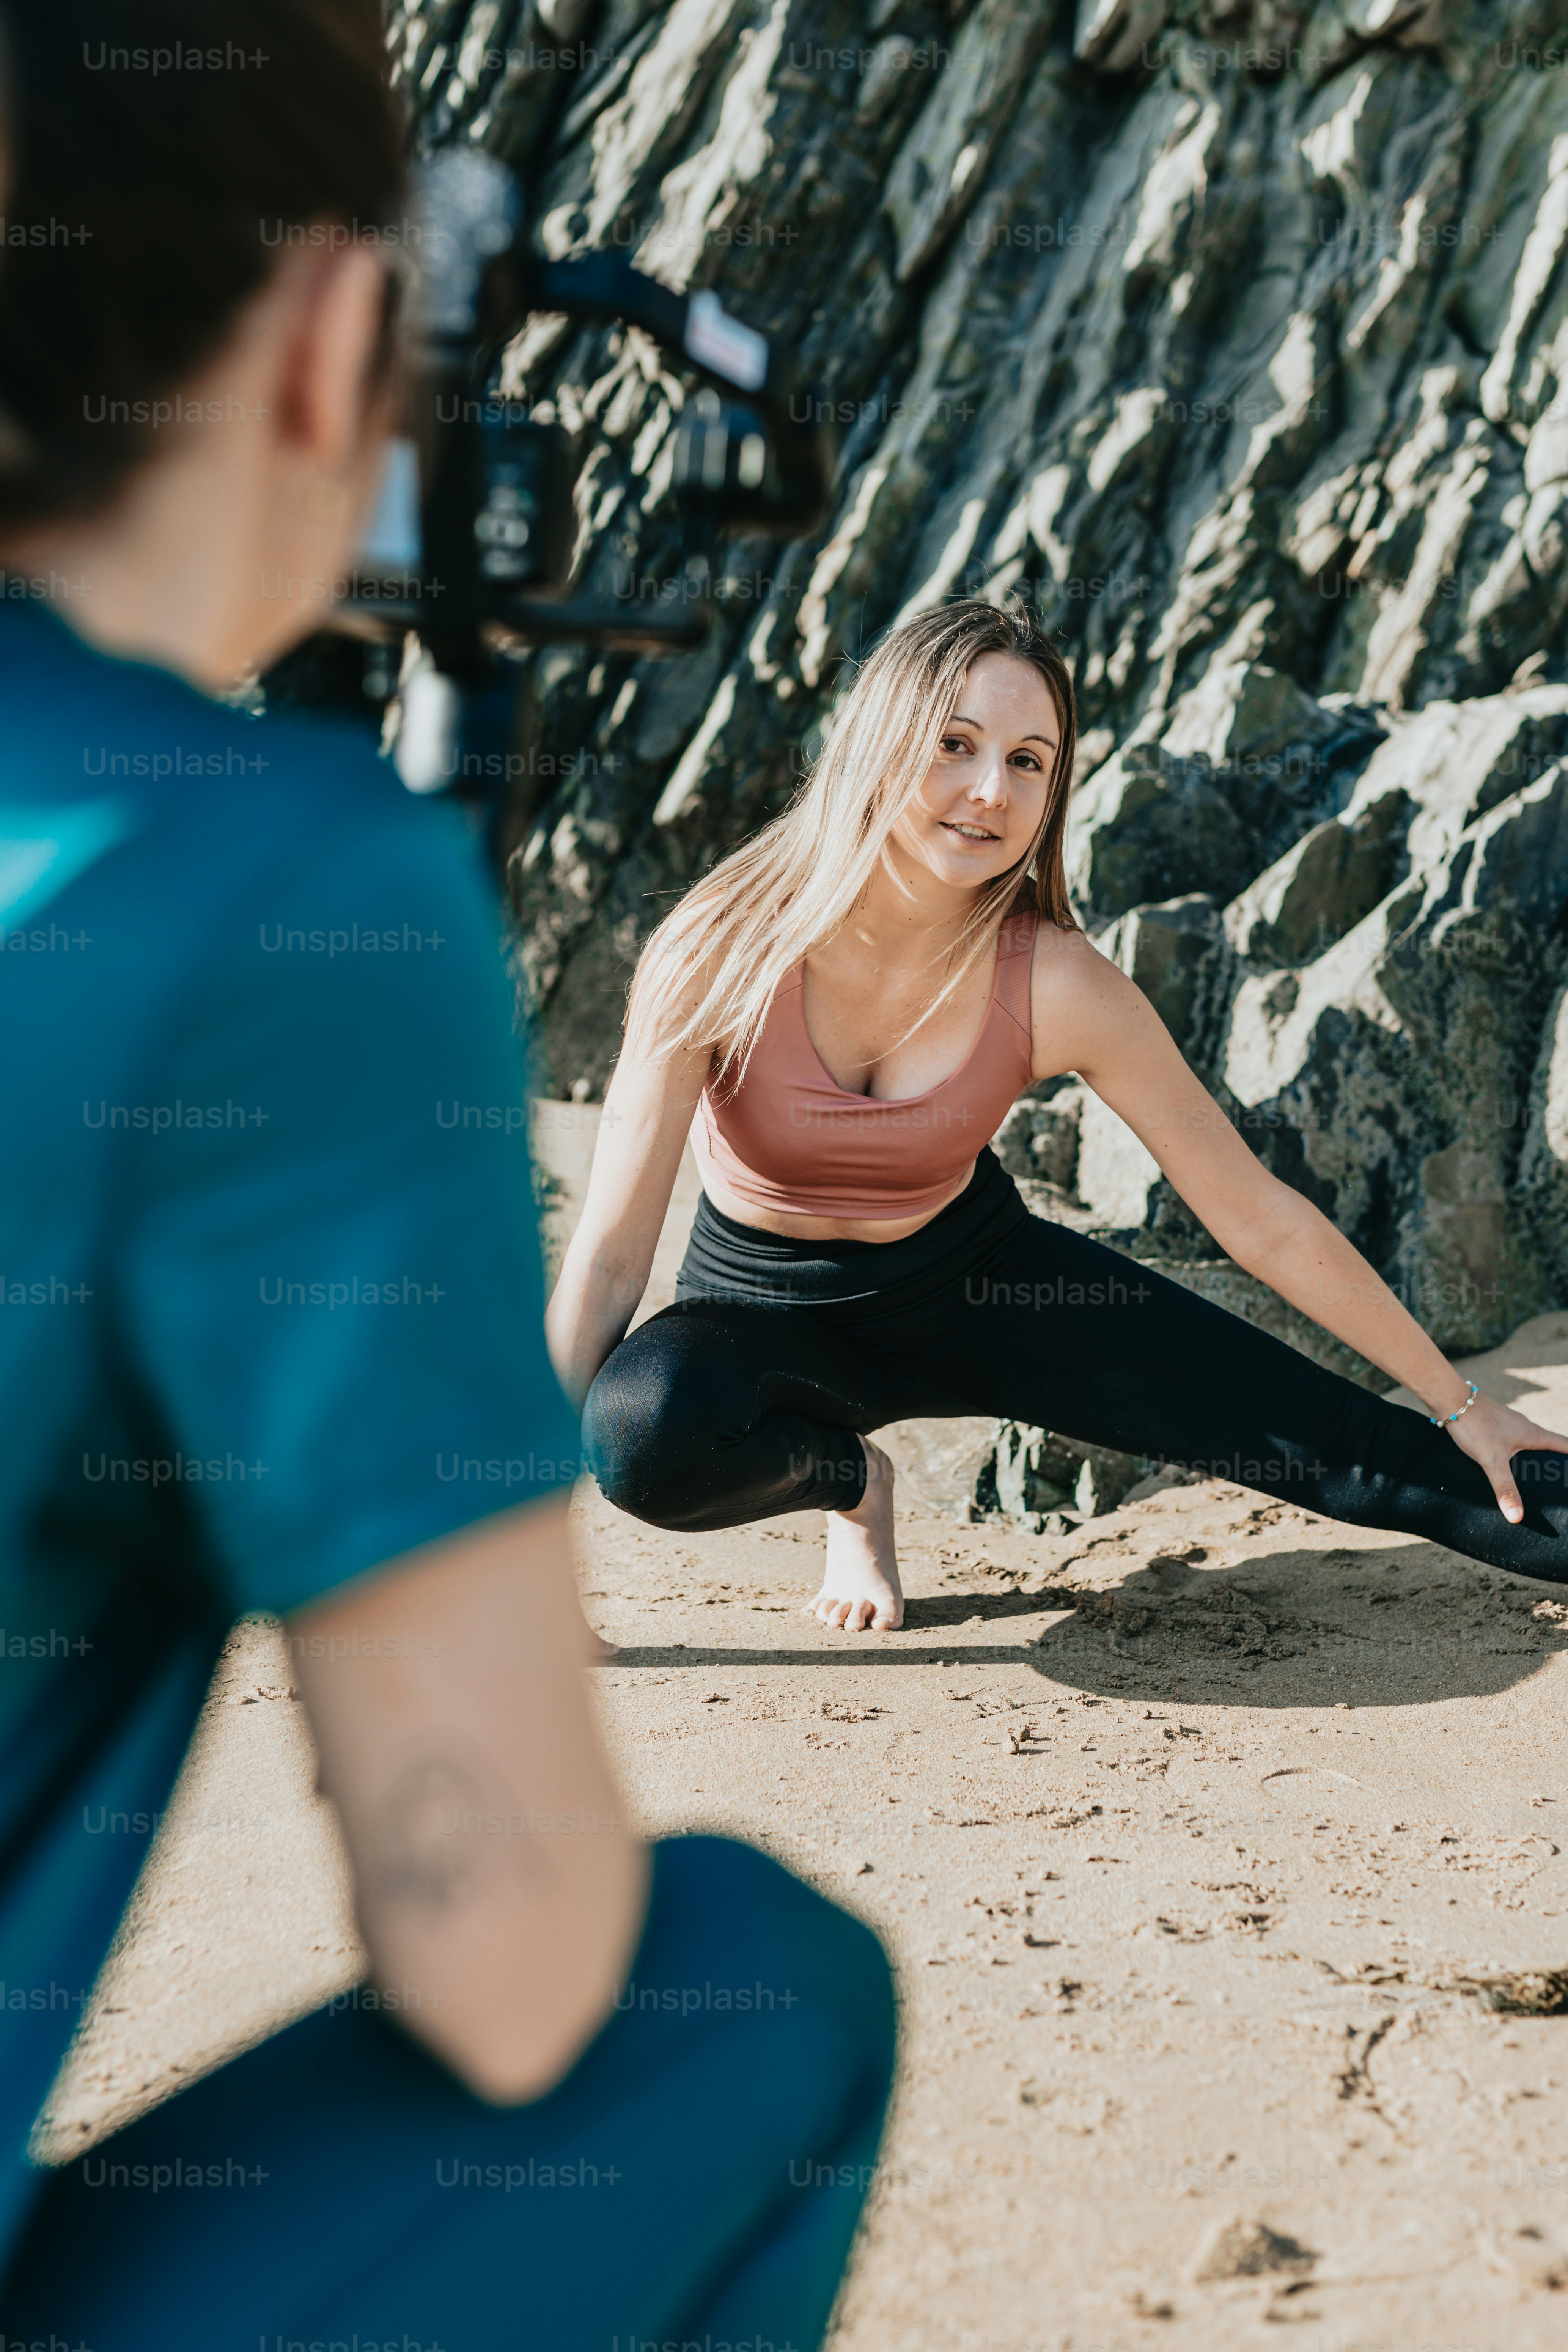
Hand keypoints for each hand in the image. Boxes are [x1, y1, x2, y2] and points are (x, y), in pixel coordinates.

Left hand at [1444, 1392, 1567, 1522]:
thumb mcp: (1492, 1461)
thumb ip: (1504, 1488)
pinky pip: (1508, 1442)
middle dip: (1552, 1463)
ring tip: (1528, 1480)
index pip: (1564, 1445)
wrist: (1450, 1400)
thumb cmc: (1475, 1425)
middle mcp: (1523, 1427)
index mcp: (1532, 1434)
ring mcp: (1507, 1424)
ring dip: (1530, 1459)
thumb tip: (1517, 1516)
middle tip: (1554, 1483)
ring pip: (1526, 1443)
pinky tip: (1500, 1466)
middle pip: (1546, 1445)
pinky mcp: (1492, 1425)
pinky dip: (1511, 1454)